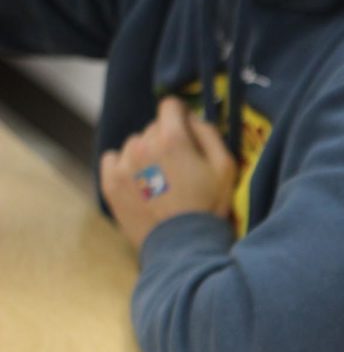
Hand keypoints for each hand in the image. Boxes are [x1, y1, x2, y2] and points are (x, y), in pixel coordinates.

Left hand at [100, 96, 236, 249]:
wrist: (183, 246)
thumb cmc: (209, 206)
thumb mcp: (225, 167)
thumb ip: (209, 133)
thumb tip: (191, 117)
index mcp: (172, 138)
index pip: (171, 105)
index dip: (182, 115)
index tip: (187, 131)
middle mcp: (143, 144)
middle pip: (154, 127)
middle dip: (166, 140)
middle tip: (179, 167)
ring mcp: (123, 163)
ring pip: (135, 144)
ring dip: (146, 154)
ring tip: (160, 181)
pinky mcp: (110, 182)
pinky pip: (113, 159)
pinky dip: (124, 167)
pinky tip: (140, 184)